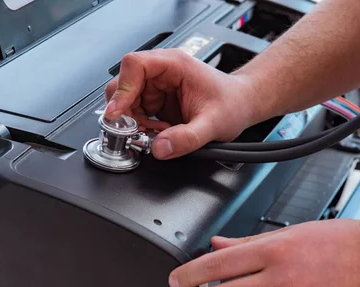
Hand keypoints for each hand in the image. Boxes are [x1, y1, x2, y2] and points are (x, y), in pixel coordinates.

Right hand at [104, 49, 263, 159]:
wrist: (242, 105)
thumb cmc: (232, 104)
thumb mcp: (212, 125)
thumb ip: (186, 138)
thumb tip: (159, 147)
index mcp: (174, 65)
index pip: (134, 65)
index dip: (122, 89)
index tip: (117, 112)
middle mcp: (163, 71)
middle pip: (124, 83)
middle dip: (125, 110)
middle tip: (135, 130)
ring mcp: (158, 86)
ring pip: (127, 100)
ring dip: (134, 120)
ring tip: (157, 132)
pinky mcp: (157, 100)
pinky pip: (137, 111)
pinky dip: (141, 125)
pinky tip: (158, 131)